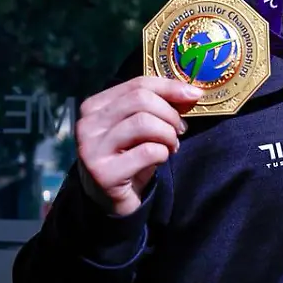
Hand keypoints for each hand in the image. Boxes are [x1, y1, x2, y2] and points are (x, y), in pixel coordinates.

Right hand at [75, 76, 201, 215]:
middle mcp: (87, 124)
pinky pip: (147, 151)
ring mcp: (92, 148)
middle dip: (170, 114)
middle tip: (180, 130)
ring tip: (171, 146)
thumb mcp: (139, 127)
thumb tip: (191, 92)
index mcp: (95, 106)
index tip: (194, 95)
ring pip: (144, 123)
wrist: (109, 198)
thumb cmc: (128, 157)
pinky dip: (162, 153)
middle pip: (141, 100)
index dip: (170, 87)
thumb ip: (157, 106)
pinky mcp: (103, 172)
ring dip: (168, 134)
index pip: (137, 84)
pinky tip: (160, 159)